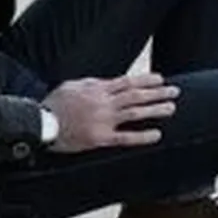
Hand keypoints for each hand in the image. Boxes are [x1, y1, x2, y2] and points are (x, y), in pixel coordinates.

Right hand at [42, 73, 178, 152]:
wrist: (42, 124)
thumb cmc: (54, 104)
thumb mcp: (72, 85)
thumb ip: (92, 83)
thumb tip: (108, 81)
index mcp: (97, 89)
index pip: (127, 82)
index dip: (146, 80)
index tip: (160, 79)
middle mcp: (104, 103)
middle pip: (136, 96)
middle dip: (157, 92)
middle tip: (175, 92)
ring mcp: (104, 121)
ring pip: (135, 114)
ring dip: (155, 110)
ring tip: (171, 108)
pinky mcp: (101, 138)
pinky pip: (126, 138)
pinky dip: (142, 136)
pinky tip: (157, 135)